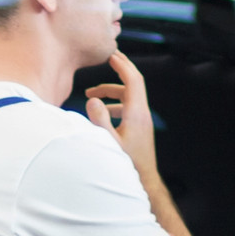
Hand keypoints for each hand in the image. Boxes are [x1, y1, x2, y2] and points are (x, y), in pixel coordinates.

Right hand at [82, 52, 157, 176]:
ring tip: (90, 93)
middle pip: (133, 83)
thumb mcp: (109, 142)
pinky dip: (114, 103)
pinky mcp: (139, 128)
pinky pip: (127, 107)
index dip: (122, 65)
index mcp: (136, 113)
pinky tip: (101, 111)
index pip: (133, 80)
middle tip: (108, 57)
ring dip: (111, 91)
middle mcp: (142, 114)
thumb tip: (92, 99)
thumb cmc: (126, 164)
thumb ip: (99, 120)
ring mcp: (142, 121)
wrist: (144, 181)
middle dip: (120, 69)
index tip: (111, 54)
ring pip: (128, 96)